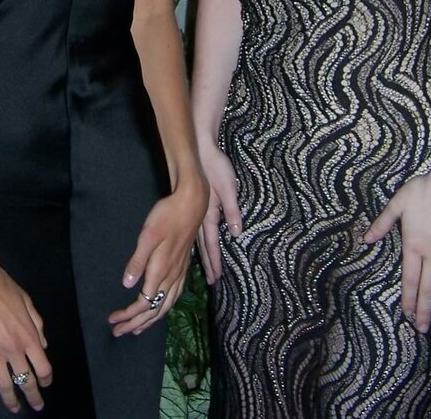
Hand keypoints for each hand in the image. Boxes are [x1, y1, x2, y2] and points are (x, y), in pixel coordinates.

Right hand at [0, 260, 52, 412]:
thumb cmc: (2, 285)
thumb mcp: (26, 300)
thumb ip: (36, 324)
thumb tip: (43, 345)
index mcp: (27, 335)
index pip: (42, 366)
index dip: (46, 378)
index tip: (46, 383)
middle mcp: (12, 348)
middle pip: (25, 380)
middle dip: (33, 396)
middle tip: (36, 406)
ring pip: (3, 384)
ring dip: (10, 400)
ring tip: (13, 408)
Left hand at [107, 176, 207, 336]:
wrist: (192, 204)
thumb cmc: (167, 216)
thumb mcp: (148, 235)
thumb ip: (138, 260)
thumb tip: (127, 285)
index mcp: (161, 271)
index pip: (144, 303)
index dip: (128, 315)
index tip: (112, 320)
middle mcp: (172, 277)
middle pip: (155, 310)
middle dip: (136, 324)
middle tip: (119, 332)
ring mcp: (180, 273)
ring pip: (166, 306)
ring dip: (150, 320)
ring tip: (137, 329)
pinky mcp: (184, 267)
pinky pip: (175, 297)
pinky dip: (164, 308)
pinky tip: (161, 308)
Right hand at [196, 142, 241, 283]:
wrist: (199, 149)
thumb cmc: (216, 167)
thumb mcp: (228, 188)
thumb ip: (231, 210)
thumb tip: (235, 233)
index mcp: (209, 213)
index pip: (212, 243)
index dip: (214, 261)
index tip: (215, 278)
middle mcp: (200, 215)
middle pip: (203, 245)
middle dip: (207, 262)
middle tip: (211, 280)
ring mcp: (196, 209)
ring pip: (197, 237)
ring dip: (202, 253)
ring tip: (205, 266)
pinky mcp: (195, 203)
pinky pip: (195, 228)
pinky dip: (197, 240)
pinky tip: (198, 242)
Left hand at [364, 172, 430, 333]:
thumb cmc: (421, 192)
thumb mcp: (396, 205)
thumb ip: (382, 224)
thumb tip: (366, 239)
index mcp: (414, 246)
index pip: (410, 279)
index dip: (409, 298)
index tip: (408, 315)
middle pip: (429, 287)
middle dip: (425, 310)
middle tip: (423, 329)